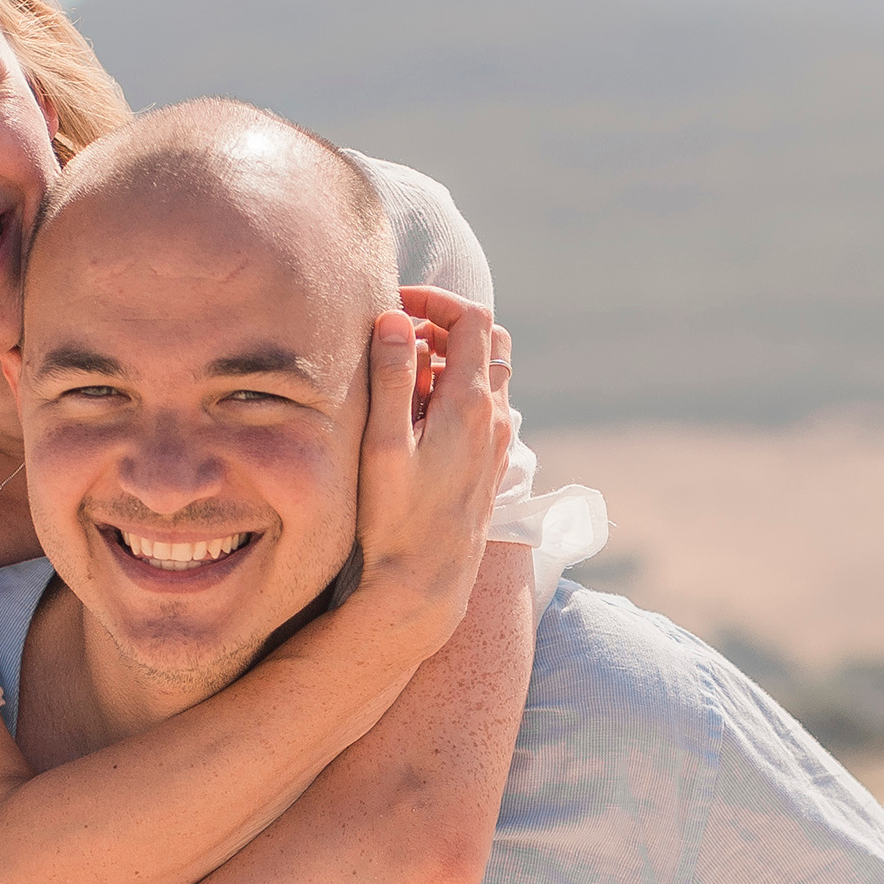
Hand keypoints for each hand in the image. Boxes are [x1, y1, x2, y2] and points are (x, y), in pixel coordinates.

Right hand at [353, 287, 510, 659]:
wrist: (425, 584)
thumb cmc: (396, 518)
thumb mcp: (384, 443)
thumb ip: (393, 376)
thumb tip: (396, 318)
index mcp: (471, 403)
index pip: (472, 317)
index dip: (435, 299)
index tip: (395, 307)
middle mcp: (495, 418)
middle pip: (489, 339)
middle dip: (446, 323)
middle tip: (400, 338)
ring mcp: (498, 442)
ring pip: (488, 374)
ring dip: (451, 360)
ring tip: (405, 379)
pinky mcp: (491, 465)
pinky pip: (485, 407)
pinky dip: (457, 391)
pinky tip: (419, 417)